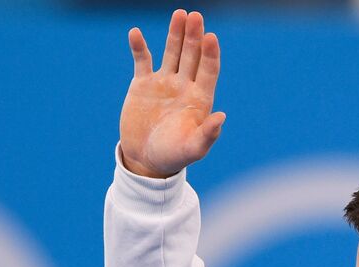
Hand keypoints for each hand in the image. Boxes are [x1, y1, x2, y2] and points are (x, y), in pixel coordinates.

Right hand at [119, 9, 225, 178]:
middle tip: (195, 16)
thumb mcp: (192, 149)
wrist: (145, 161)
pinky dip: (139, 47)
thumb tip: (222, 117)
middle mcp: (184, 86)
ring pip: (172, 52)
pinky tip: (135, 33)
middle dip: (194, 36)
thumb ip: (207, 134)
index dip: (210, 54)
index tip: (211, 37)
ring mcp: (164, 82)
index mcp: (200, 98)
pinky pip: (141, 60)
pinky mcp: (142, 84)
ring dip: (175, 33)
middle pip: (192, 55)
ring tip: (179, 14)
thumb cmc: (173, 157)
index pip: (209, 70)